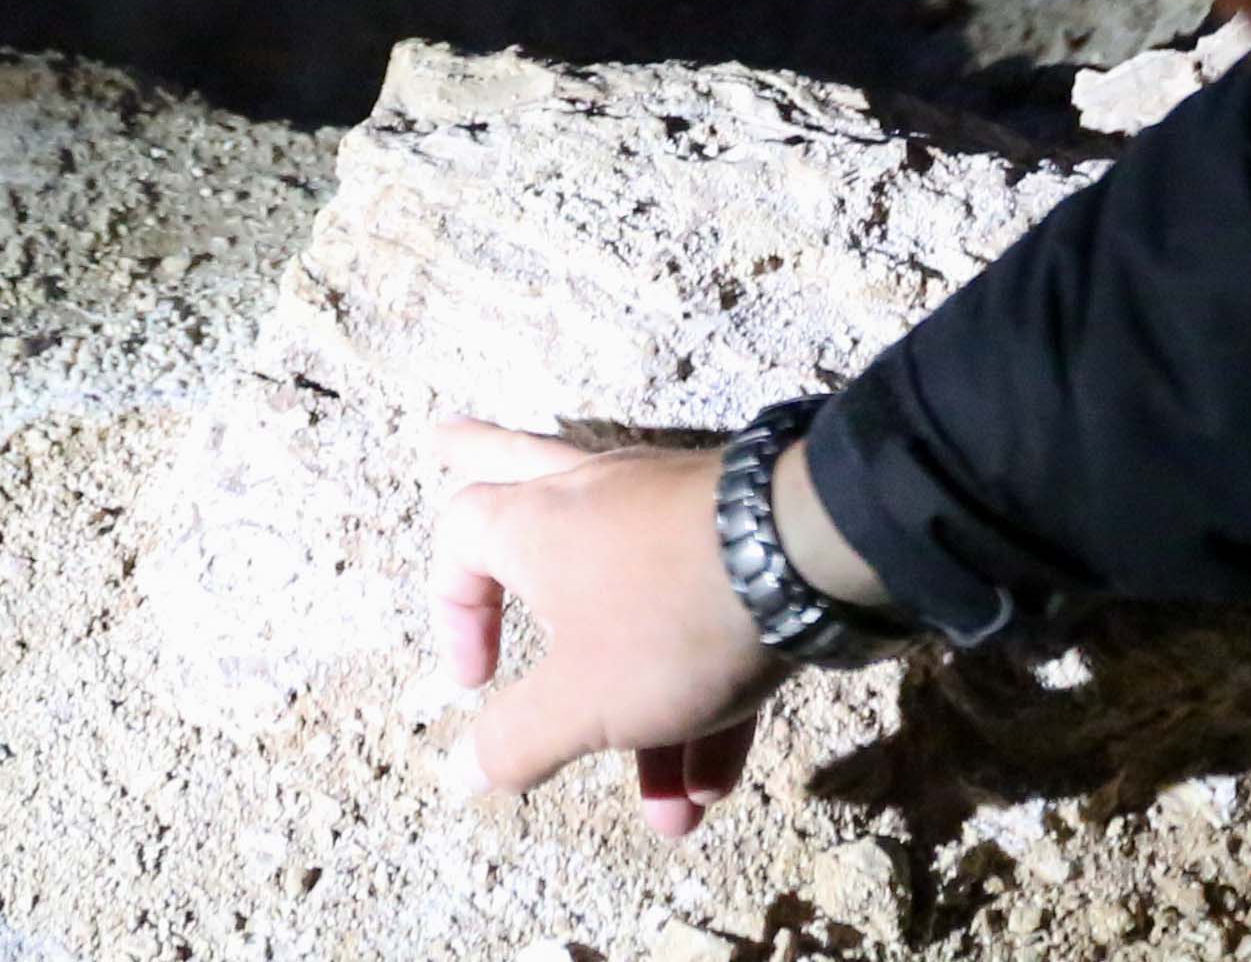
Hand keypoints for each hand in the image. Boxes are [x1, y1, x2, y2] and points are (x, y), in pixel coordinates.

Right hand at [428, 416, 774, 836]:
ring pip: (628, 597)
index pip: (459, 535)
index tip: (476, 687)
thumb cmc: (667, 618)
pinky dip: (700, 698)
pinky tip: (716, 786)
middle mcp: (593, 499)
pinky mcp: (735, 542)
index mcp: (535, 523)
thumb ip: (518, 741)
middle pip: (517, 466)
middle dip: (475, 462)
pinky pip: (699, 623)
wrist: (809, 556)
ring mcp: (668, 512)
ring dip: (642, 713)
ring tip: (666, 814)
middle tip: (441, 436)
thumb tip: (460, 773)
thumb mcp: (582, 701)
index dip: (452, 612)